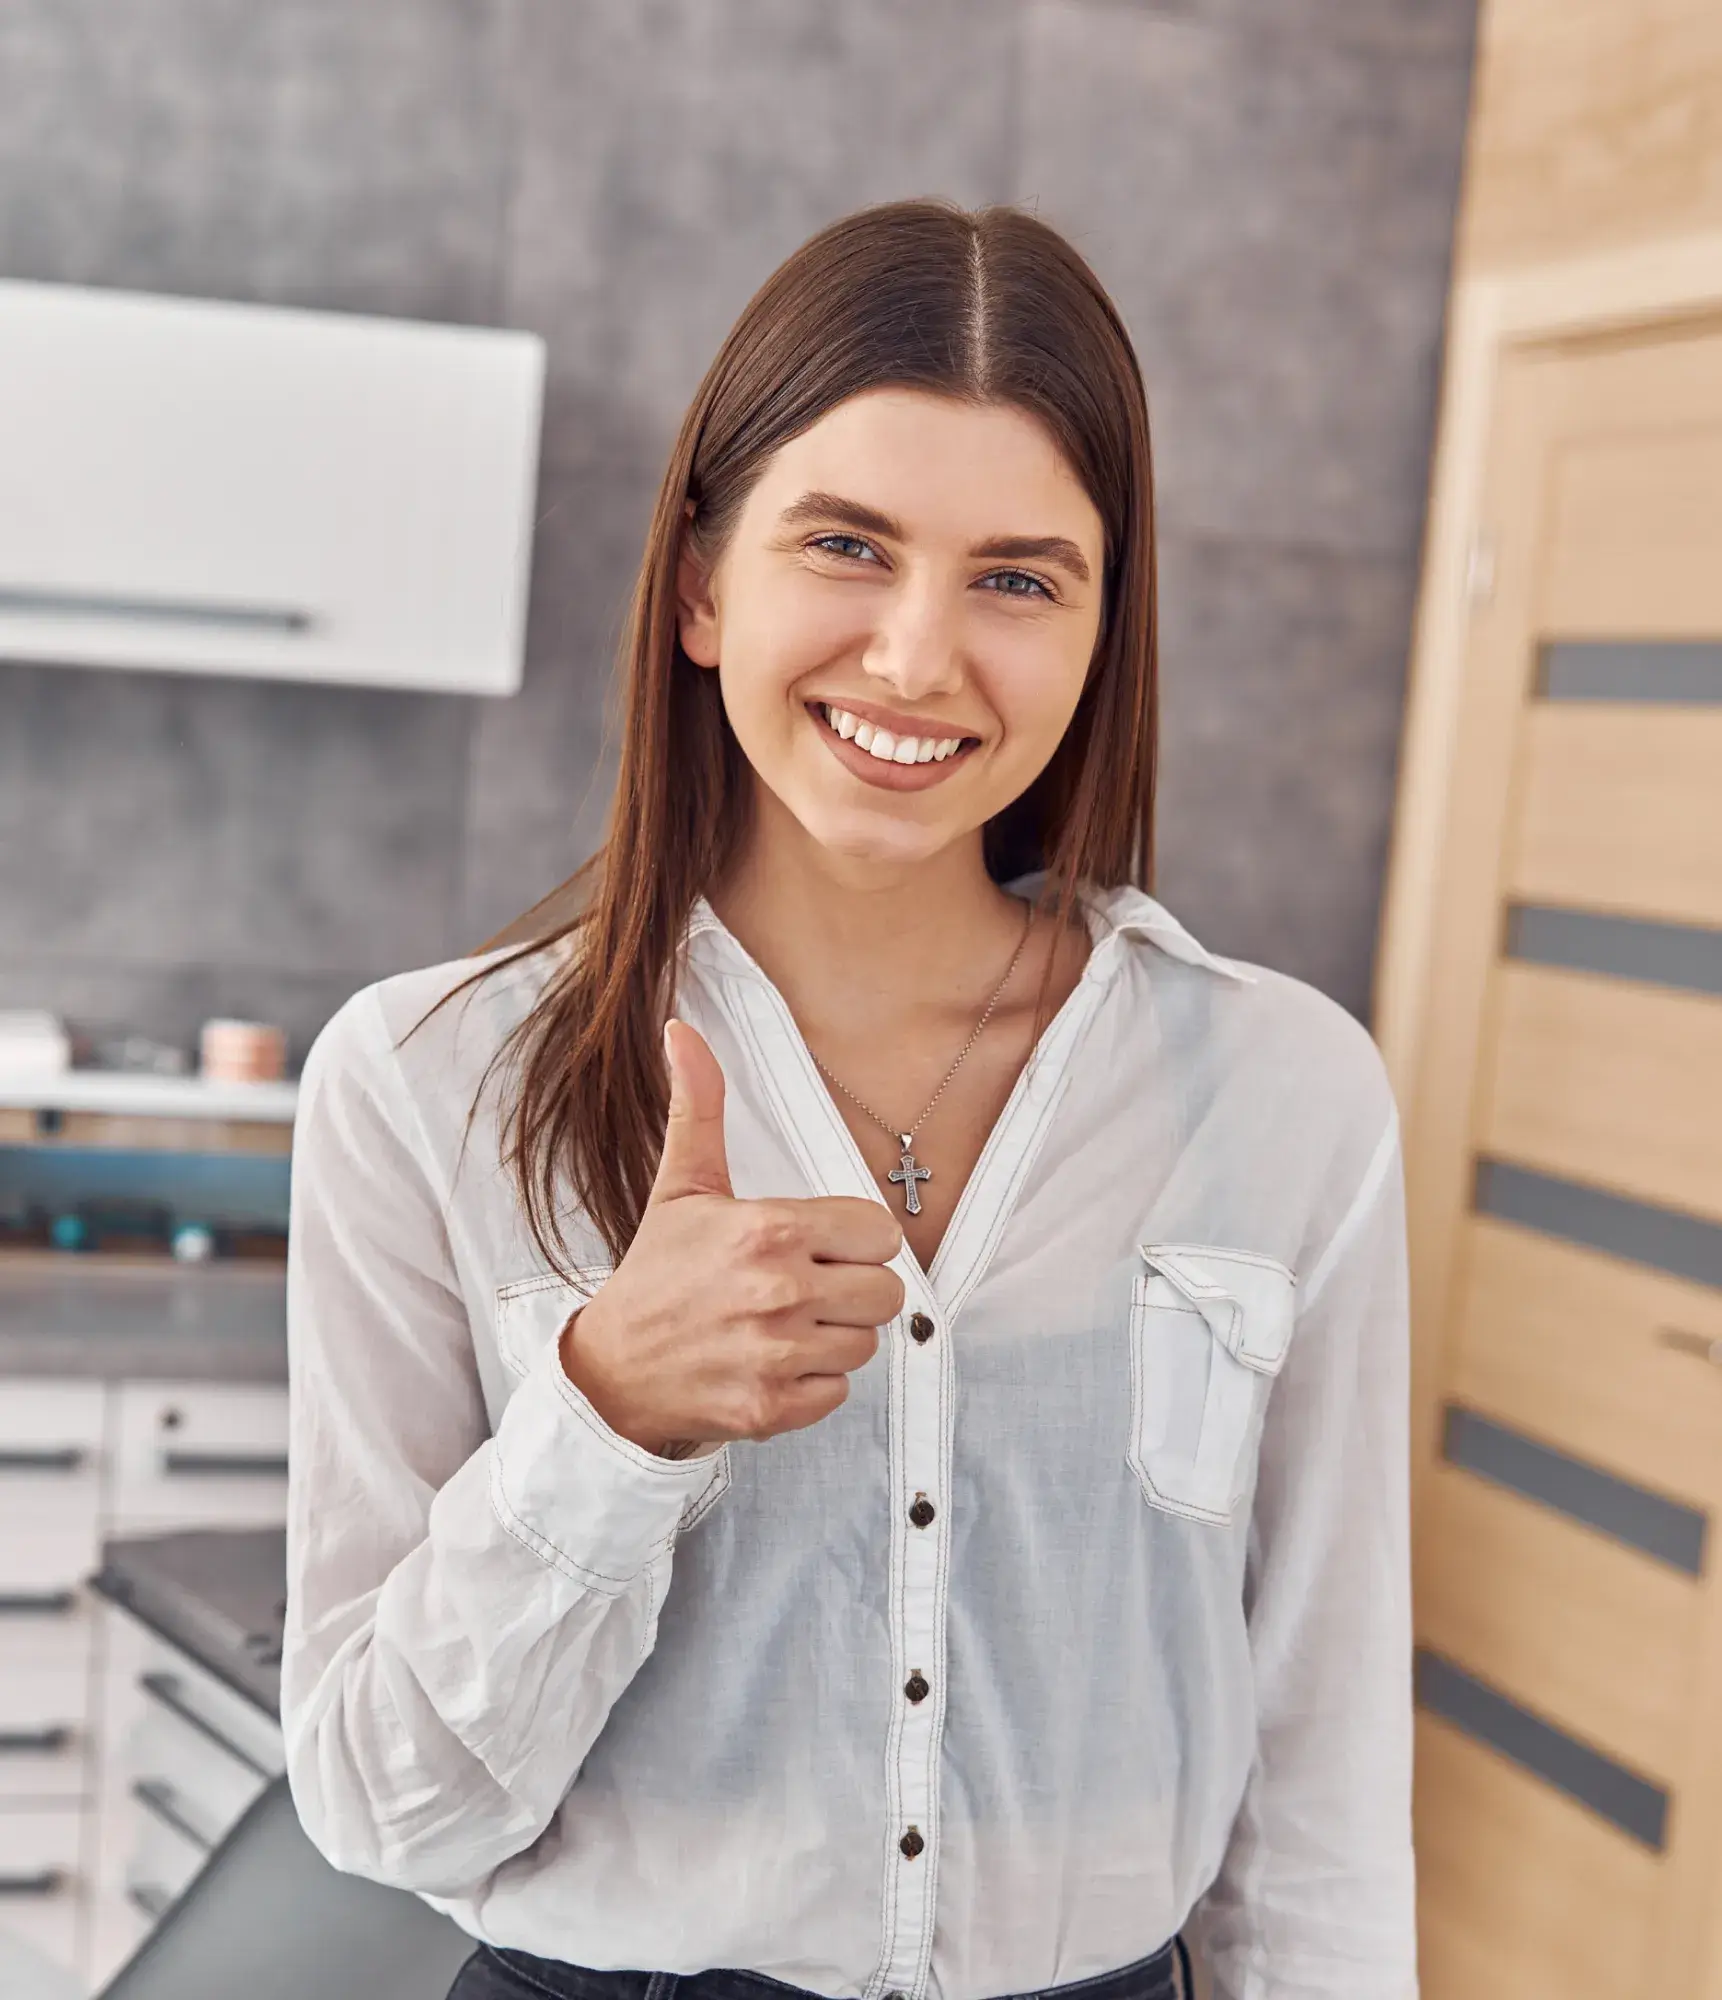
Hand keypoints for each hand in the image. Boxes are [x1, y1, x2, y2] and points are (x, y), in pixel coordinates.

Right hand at [558, 1020, 905, 1455]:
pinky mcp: (773, 1408)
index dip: (854, 1241)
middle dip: (851, 1290)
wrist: (611, 1368)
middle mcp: (779, 1292)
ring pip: (865, 1344)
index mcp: (770, 1230)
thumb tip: (682, 1031)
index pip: (880, 1234)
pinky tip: (771, 1363)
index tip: (818, 1247)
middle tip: (803, 1288)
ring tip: (783, 1326)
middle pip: (886, 1293)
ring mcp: (776, 1355)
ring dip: (832, 1337)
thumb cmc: (656, 1274)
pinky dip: (812, 1384)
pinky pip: (839, 1392)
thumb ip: (698, 1108)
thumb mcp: (681, 1186)